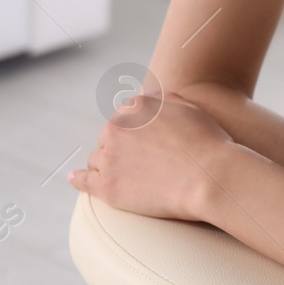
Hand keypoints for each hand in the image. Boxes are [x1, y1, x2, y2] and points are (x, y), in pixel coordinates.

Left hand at [68, 92, 233, 221]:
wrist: (208, 177)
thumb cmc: (207, 143)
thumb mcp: (188, 108)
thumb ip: (163, 100)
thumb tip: (146, 98)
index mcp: (135, 107)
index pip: (123, 118)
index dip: (134, 133)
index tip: (141, 144)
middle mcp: (116, 127)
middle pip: (108, 138)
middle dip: (120, 149)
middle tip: (139, 163)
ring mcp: (109, 157)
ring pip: (97, 159)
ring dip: (106, 165)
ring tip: (121, 176)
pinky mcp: (107, 187)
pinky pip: (83, 180)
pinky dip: (78, 178)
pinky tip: (74, 178)